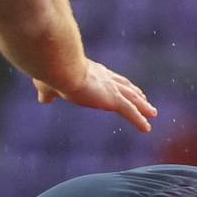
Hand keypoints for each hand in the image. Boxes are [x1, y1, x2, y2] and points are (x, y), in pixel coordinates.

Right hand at [36, 59, 155, 130]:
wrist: (59, 67)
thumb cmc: (50, 72)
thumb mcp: (46, 84)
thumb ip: (47, 92)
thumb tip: (43, 100)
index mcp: (91, 71)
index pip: (109, 78)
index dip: (118, 84)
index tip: (125, 87)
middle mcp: (104, 77)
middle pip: (125, 86)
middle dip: (135, 93)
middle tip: (144, 99)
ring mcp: (110, 88)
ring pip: (132, 99)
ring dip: (143, 107)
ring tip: (153, 113)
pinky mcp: (112, 99)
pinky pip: (130, 112)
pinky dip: (139, 120)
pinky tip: (147, 129)